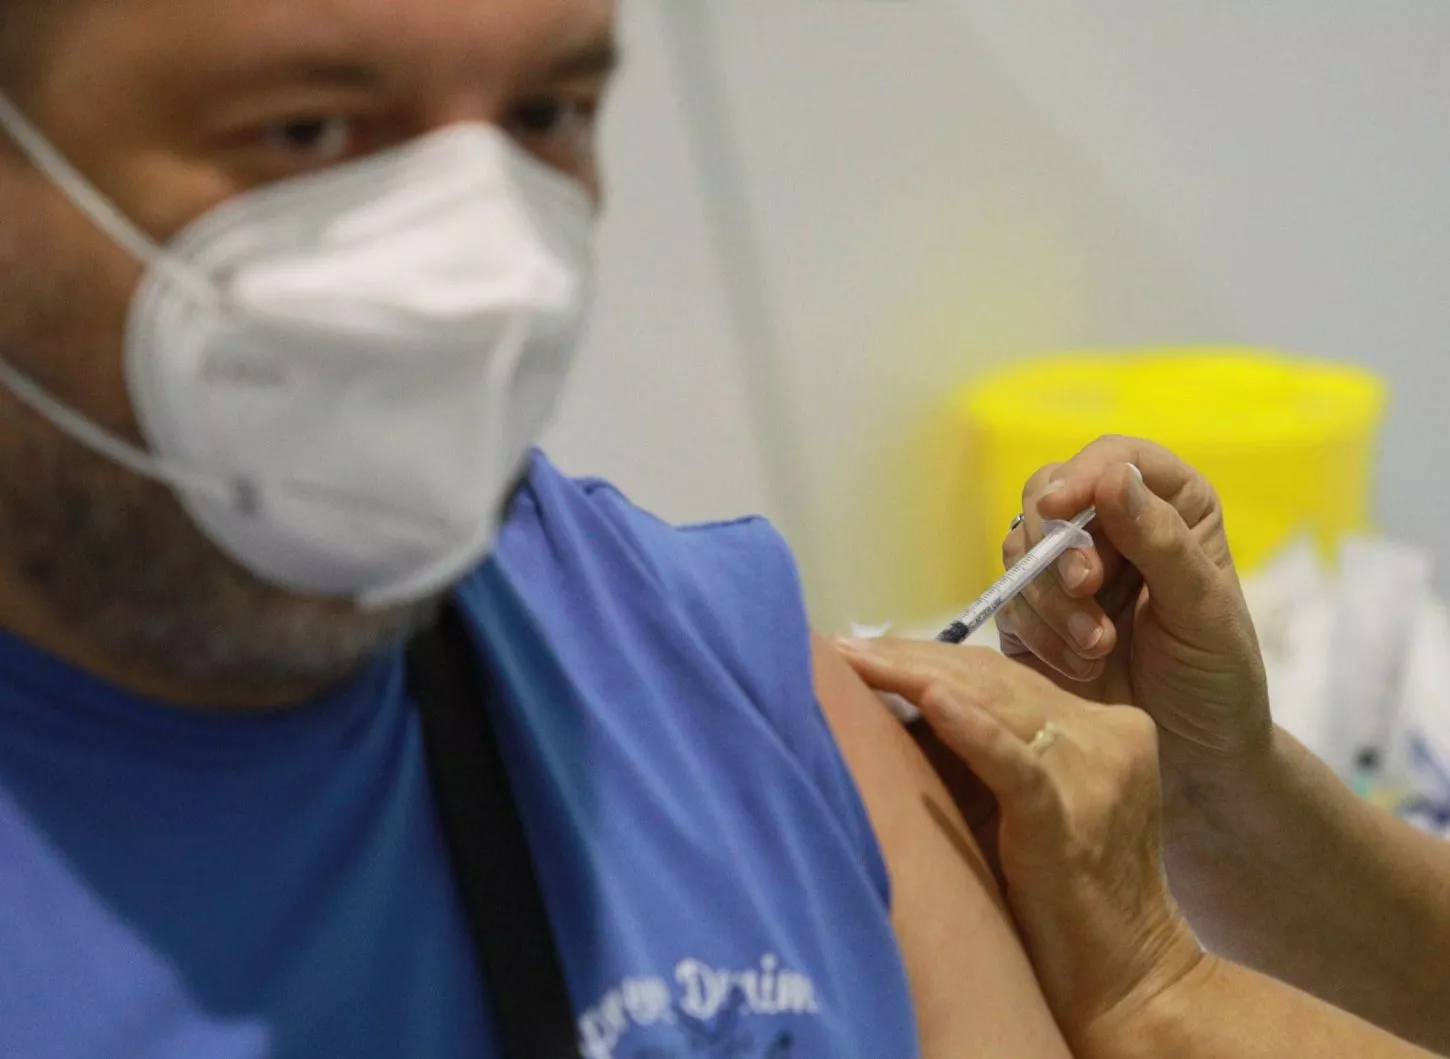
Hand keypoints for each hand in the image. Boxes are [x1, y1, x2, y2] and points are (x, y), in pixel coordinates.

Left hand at [835, 637, 1204, 1054]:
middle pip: (995, 678)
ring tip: (856, 660)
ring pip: (997, 703)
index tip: (863, 648)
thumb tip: (894, 704)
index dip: (929, 656)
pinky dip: (973, 732)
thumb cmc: (1061, 898)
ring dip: (917, 679)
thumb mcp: (1031, 802)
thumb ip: (990, 749)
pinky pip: (1016, 764)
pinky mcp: (1072, 819)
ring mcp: (1095, 774)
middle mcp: (1107, 736)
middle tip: (843, 646)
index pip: (1002, 674)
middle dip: (911, 658)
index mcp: (1103, 727)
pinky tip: (932, 704)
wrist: (1127, 981)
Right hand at [997, 436, 1271, 794]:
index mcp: (1169, 508)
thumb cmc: (1217, 680)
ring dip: (1051, 599)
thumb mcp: (1204, 611)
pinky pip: (1009, 602)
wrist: (1193, 761)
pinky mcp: (1033, 617)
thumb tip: (1113, 477)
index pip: (1114, 460)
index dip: (1082, 475)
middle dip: (1058, 545)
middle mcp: (1114, 528)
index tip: (1061, 507)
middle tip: (1085, 589)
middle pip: (1050, 494)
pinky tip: (1080, 666)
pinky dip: (1037, 633)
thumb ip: (1162, 543)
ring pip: (1020, 549)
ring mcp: (1067, 571)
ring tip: (1097, 650)